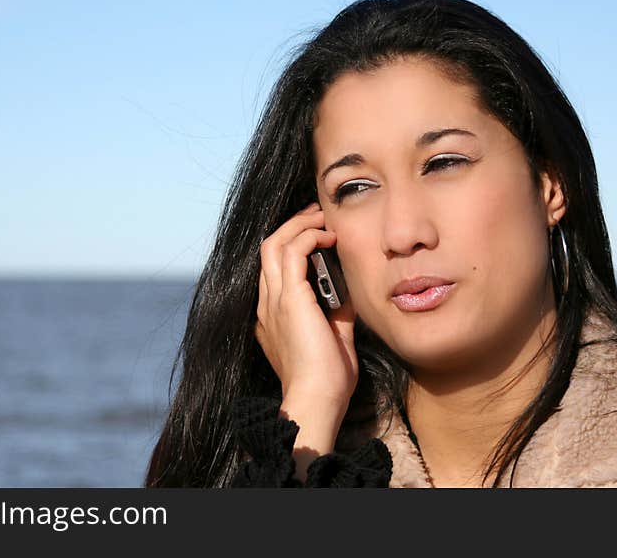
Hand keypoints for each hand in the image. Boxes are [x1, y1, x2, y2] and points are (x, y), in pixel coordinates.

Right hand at [255, 201, 357, 407]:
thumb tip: (349, 290)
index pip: (274, 268)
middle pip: (269, 249)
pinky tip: (328, 237)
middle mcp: (267, 304)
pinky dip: (309, 237)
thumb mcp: (334, 337)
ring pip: (274, 244)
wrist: (318, 399)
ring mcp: (274, 301)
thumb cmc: (327, 378)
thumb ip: (337, 312)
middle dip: (292, 226)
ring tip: (321, 218)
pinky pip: (293, 252)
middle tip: (317, 216)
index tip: (315, 235)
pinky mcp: (289, 299)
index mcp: (273, 316)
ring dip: (298, 225)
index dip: (291, 245)